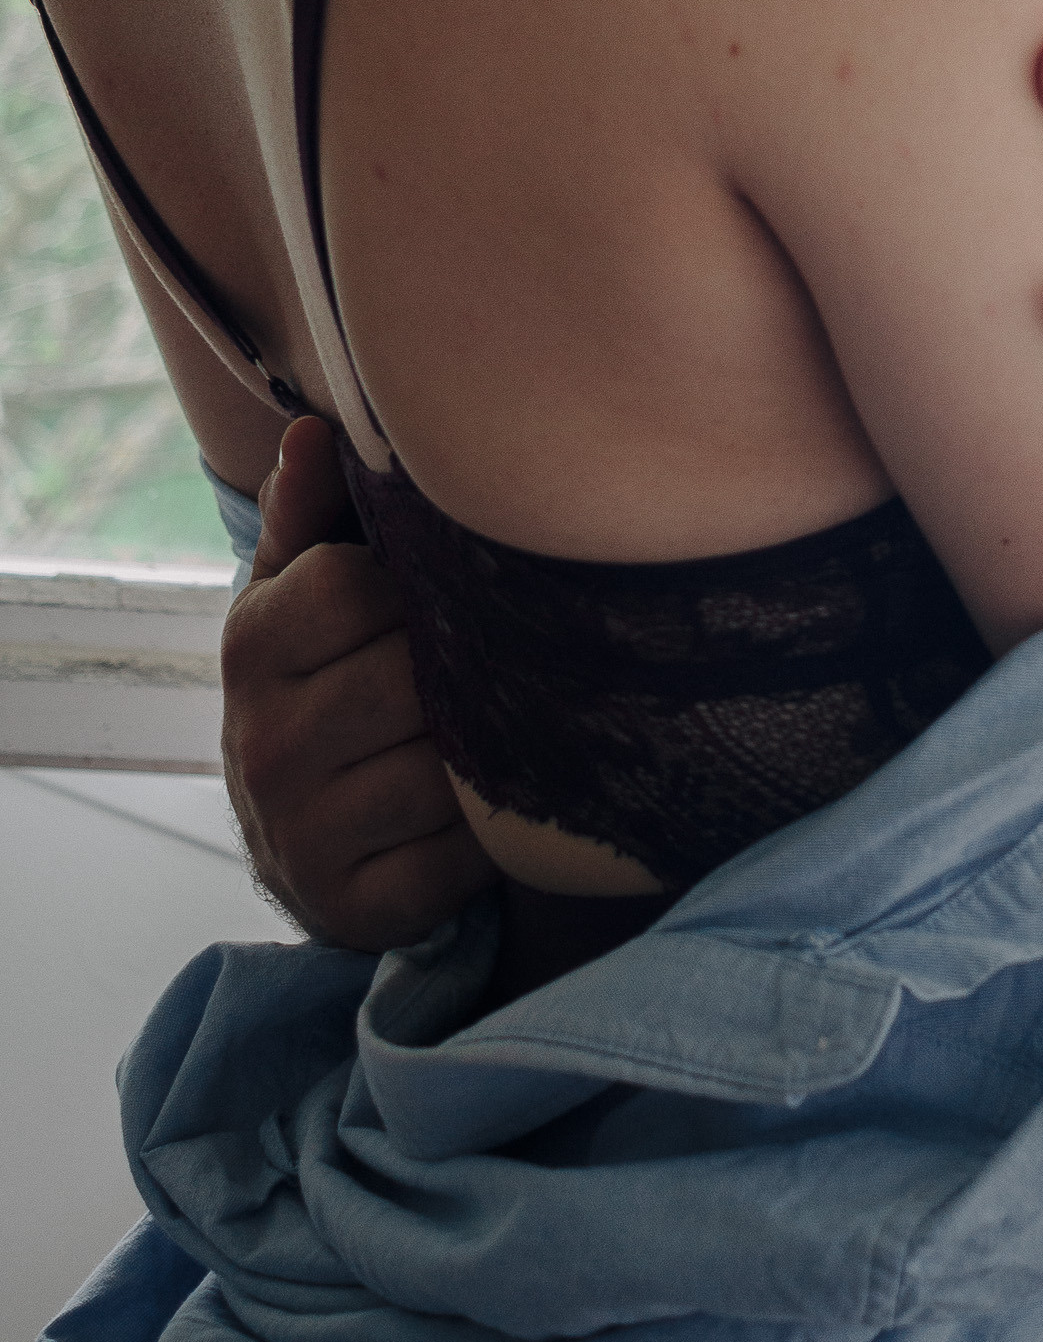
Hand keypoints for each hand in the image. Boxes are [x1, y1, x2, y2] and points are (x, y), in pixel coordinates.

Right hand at [219, 414, 490, 949]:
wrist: (307, 829)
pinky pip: (464, 857)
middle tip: (483, 664)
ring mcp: (304, 836)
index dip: (415, 586)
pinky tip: (482, 810)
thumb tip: (314, 432)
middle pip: (412, 678)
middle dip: (464, 668)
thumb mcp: (303, 587)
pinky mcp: (359, 909)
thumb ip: (311, 511)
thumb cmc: (327, 673)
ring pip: (447, 768)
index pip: (353, 589)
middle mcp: (262, 746)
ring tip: (486, 731)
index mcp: (252, 646)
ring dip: (489, 747)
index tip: (430, 594)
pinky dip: (491, 833)